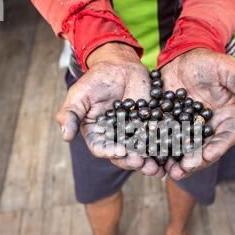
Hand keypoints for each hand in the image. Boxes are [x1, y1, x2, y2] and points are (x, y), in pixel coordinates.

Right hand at [57, 43, 164, 176]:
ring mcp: (133, 134)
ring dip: (149, 162)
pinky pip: (155, 139)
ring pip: (141, 152)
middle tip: (142, 164)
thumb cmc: (96, 80)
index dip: (110, 152)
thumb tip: (65, 137)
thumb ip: (70, 115)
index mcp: (96, 134)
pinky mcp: (148, 127)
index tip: (121, 152)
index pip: (101, 148)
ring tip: (157, 168)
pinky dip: (162, 147)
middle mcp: (114, 139)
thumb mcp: (79, 95)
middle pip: (123, 155)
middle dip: (132, 161)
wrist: (120, 66)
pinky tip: (169, 153)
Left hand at [161, 48, 234, 179]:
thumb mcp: (227, 70)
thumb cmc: (209, 62)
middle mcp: (208, 129)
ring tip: (169, 172)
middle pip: (204, 151)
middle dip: (195, 162)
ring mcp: (188, 130)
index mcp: (226, 119)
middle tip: (184, 170)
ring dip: (178, 163)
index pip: (225, 138)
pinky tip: (154, 159)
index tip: (209, 156)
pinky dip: (162, 152)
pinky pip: (167, 143)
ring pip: (185, 151)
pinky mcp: (171, 127)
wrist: (183, 57)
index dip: (218, 148)